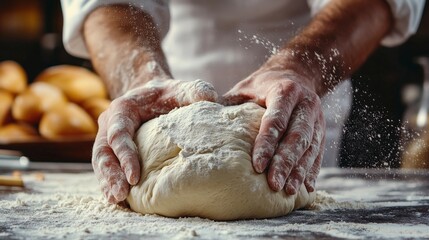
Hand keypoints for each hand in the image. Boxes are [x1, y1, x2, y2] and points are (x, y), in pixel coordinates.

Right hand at [93, 79, 217, 202]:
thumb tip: (213, 100)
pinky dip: (113, 184)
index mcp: (122, 110)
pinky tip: (121, 201)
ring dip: (109, 182)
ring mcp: (110, 140)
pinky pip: (110, 169)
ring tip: (118, 200)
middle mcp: (110, 125)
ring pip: (102, 163)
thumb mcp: (183, 89)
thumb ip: (196, 91)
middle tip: (121, 194)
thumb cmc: (170, 94)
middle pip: (103, 152)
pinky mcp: (116, 153)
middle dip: (111, 174)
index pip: (118, 134)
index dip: (124, 155)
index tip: (135, 176)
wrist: (156, 96)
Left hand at [222, 70, 324, 194]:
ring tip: (288, 191)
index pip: (275, 120)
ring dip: (299, 171)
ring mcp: (317, 118)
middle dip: (285, 163)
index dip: (267, 144)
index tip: (257, 165)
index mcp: (284, 91)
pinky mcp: (322, 130)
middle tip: (273, 185)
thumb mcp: (244, 89)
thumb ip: (228, 104)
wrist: (296, 74)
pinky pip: (319, 153)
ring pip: (310, 147)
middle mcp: (305, 103)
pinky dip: (312, 171)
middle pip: (297, 137)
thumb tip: (200, 119)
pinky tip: (305, 189)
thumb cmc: (261, 86)